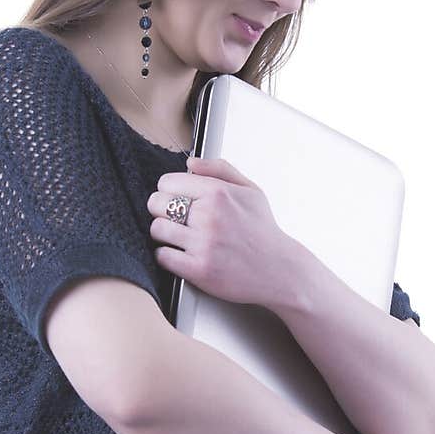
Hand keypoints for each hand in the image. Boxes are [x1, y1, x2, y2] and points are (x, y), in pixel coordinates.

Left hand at [146, 156, 292, 306]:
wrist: (279, 271)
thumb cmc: (263, 231)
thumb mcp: (251, 191)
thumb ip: (220, 170)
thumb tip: (190, 163)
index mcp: (218, 193)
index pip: (166, 182)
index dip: (169, 191)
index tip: (178, 200)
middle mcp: (209, 216)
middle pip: (155, 204)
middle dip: (162, 211)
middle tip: (178, 220)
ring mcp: (203, 244)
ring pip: (157, 230)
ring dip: (165, 235)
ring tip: (181, 238)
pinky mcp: (198, 269)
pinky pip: (163, 256)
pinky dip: (168, 256)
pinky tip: (183, 255)